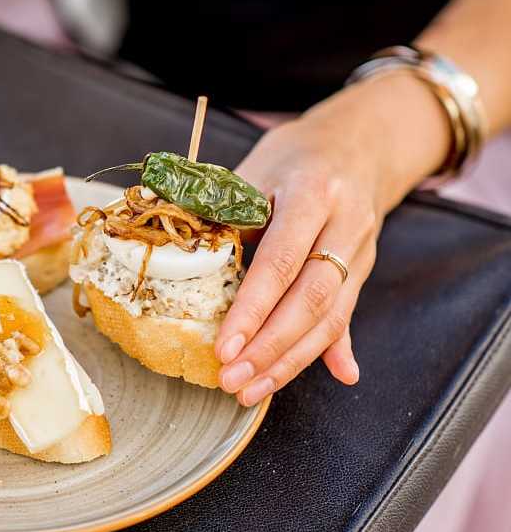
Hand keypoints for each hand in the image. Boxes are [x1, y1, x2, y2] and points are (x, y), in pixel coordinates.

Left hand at [215, 73, 449, 405]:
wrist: (356, 142)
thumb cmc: (292, 158)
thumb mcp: (253, 172)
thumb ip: (220, 216)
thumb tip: (168, 253)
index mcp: (312, 192)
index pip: (281, 260)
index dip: (253, 308)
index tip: (224, 345)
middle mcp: (345, 223)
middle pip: (312, 297)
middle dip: (269, 347)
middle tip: (232, 378)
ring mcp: (360, 250)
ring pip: (332, 315)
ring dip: (291, 360)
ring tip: (252, 389)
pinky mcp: (363, 270)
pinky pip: (347, 315)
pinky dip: (337, 348)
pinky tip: (338, 376)